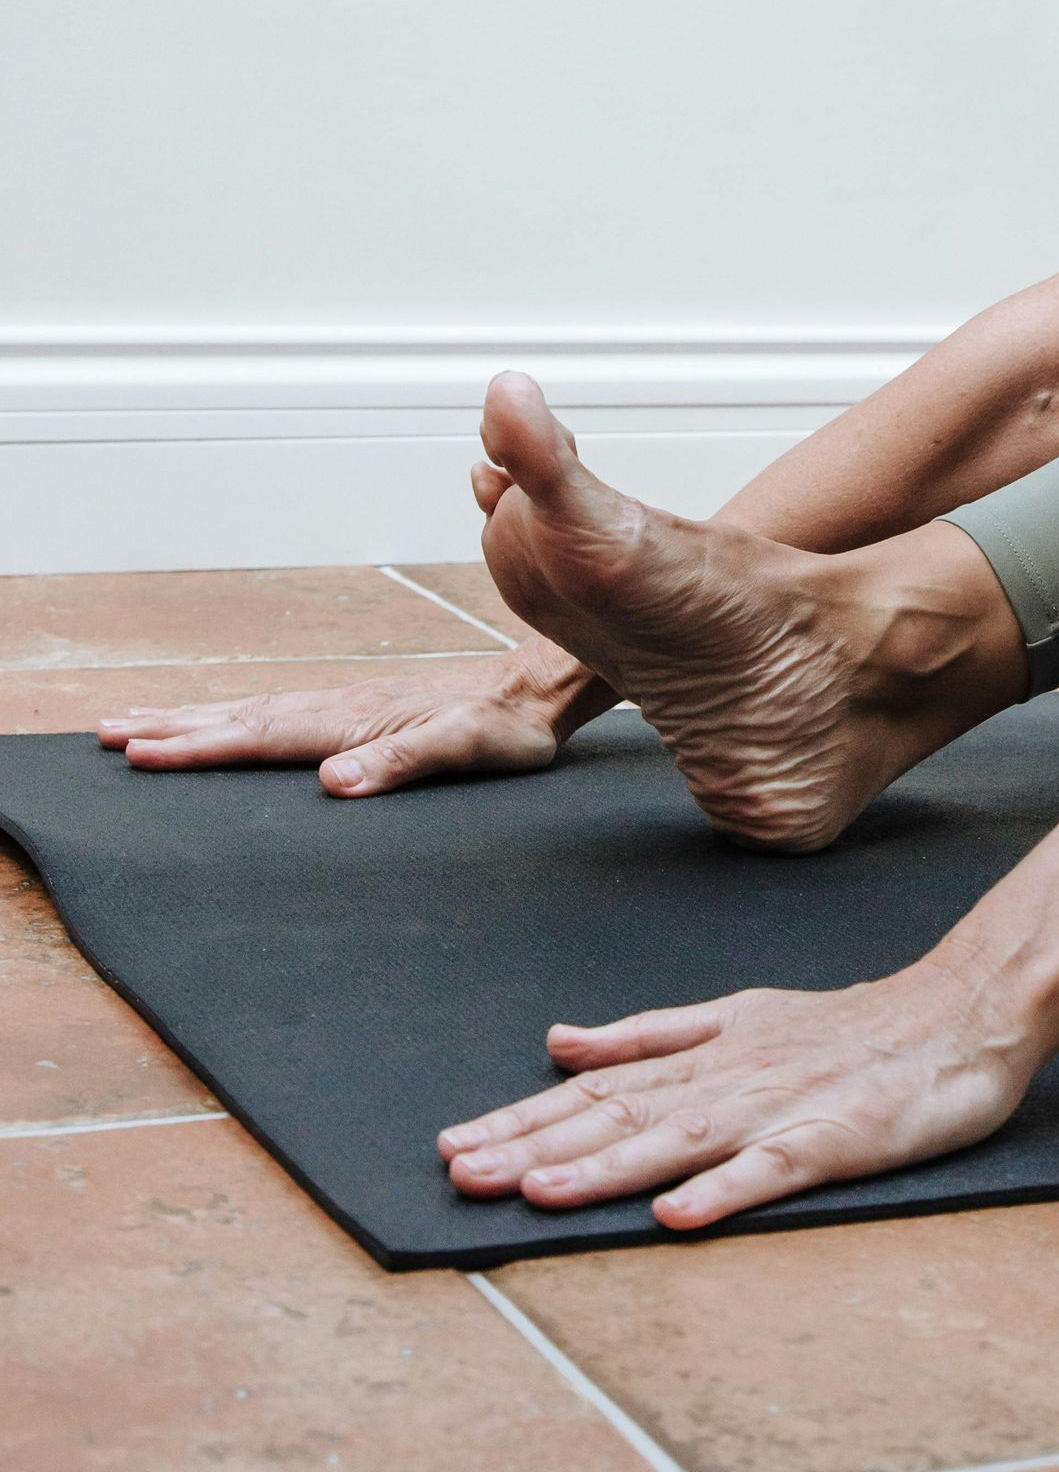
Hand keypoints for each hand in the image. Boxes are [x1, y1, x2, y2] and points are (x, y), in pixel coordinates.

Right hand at [97, 659, 571, 796]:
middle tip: (105, 733)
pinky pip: (283, 713)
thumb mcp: (465, 750)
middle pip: (242, 719)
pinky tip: (229, 722)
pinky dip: (238, 716)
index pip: (261, 738)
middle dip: (173, 729)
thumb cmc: (509, 728)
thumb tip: (332, 782)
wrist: (541, 689)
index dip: (197, 748)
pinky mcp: (365, 709)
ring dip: (196, 719)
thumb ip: (401, 764)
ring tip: (140, 723)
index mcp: (354, 721)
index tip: (137, 752)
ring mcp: (351, 704)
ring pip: (257, 710)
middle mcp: (342, 707)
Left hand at [436, 959, 1036, 1228]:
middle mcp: (729, 1077)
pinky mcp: (833, 1139)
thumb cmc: (847, 1028)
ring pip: (678, 1140)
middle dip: (534, 1147)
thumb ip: (650, 1033)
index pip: (599, 1088)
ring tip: (537, 1193)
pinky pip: (772, 1169)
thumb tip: (561, 1041)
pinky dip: (723, 1191)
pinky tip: (677, 1216)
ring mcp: (780, 1107)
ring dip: (604, 1169)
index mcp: (705, 1052)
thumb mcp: (738, 1015)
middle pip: (620, 1114)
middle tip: (462, 1174)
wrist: (959, 1016)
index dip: (524, 1118)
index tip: (456, 1145)